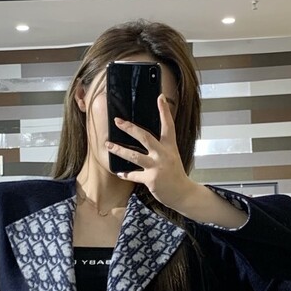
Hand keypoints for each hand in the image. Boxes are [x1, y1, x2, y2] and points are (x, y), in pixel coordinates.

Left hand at [106, 94, 195, 209]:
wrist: (182, 193)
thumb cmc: (175, 173)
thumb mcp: (172, 155)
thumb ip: (161, 147)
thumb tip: (146, 138)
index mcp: (170, 146)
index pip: (168, 125)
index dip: (164, 111)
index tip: (160, 98)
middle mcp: (163, 154)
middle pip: (145, 137)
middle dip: (130, 128)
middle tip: (118, 121)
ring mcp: (156, 167)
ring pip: (134, 155)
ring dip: (119, 150)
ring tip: (108, 145)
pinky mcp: (151, 179)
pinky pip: (134, 174)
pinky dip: (125, 173)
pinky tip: (119, 172)